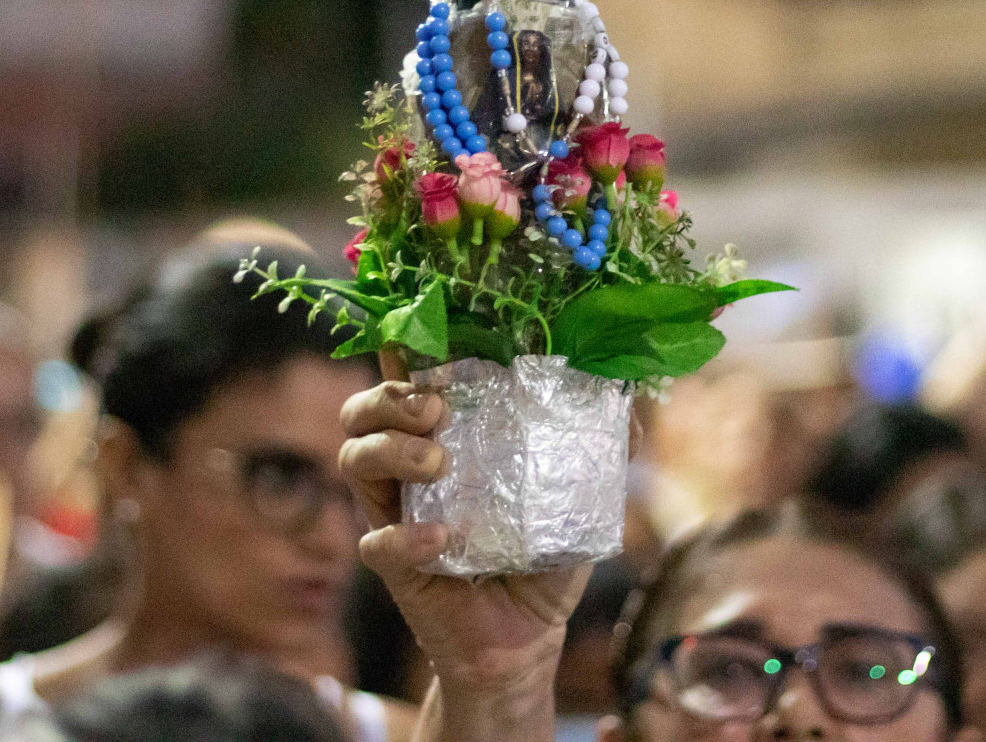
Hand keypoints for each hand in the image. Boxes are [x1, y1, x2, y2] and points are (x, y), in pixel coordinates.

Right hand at [339, 381, 588, 737]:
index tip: (434, 348)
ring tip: (436, 462)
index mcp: (447, 439)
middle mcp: (410, 468)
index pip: (409, 382)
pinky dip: (405, 536)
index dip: (405, 357)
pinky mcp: (394, 563)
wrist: (527, 637)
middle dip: (388, 397)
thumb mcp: (576, 502)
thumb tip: (630, 411)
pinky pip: (377, 542)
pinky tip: (440, 539)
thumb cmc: (544, 557)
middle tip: (434, 407)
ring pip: (354, 459)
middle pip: (363, 411)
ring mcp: (397, 513)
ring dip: (390, 449)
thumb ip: (598, 457)